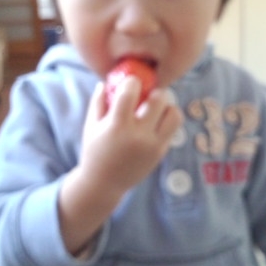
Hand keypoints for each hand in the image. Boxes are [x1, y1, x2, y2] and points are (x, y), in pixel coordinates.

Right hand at [81, 75, 182, 195]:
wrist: (104, 184)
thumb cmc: (95, 151)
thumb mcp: (91, 125)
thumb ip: (99, 101)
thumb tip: (107, 81)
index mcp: (117, 126)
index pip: (130, 92)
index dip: (132, 82)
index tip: (131, 83)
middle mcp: (138, 135)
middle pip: (159, 99)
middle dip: (154, 92)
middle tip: (148, 95)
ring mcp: (152, 145)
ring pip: (174, 113)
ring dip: (166, 106)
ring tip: (156, 109)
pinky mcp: (161, 152)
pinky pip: (173, 128)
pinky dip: (167, 121)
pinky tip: (155, 122)